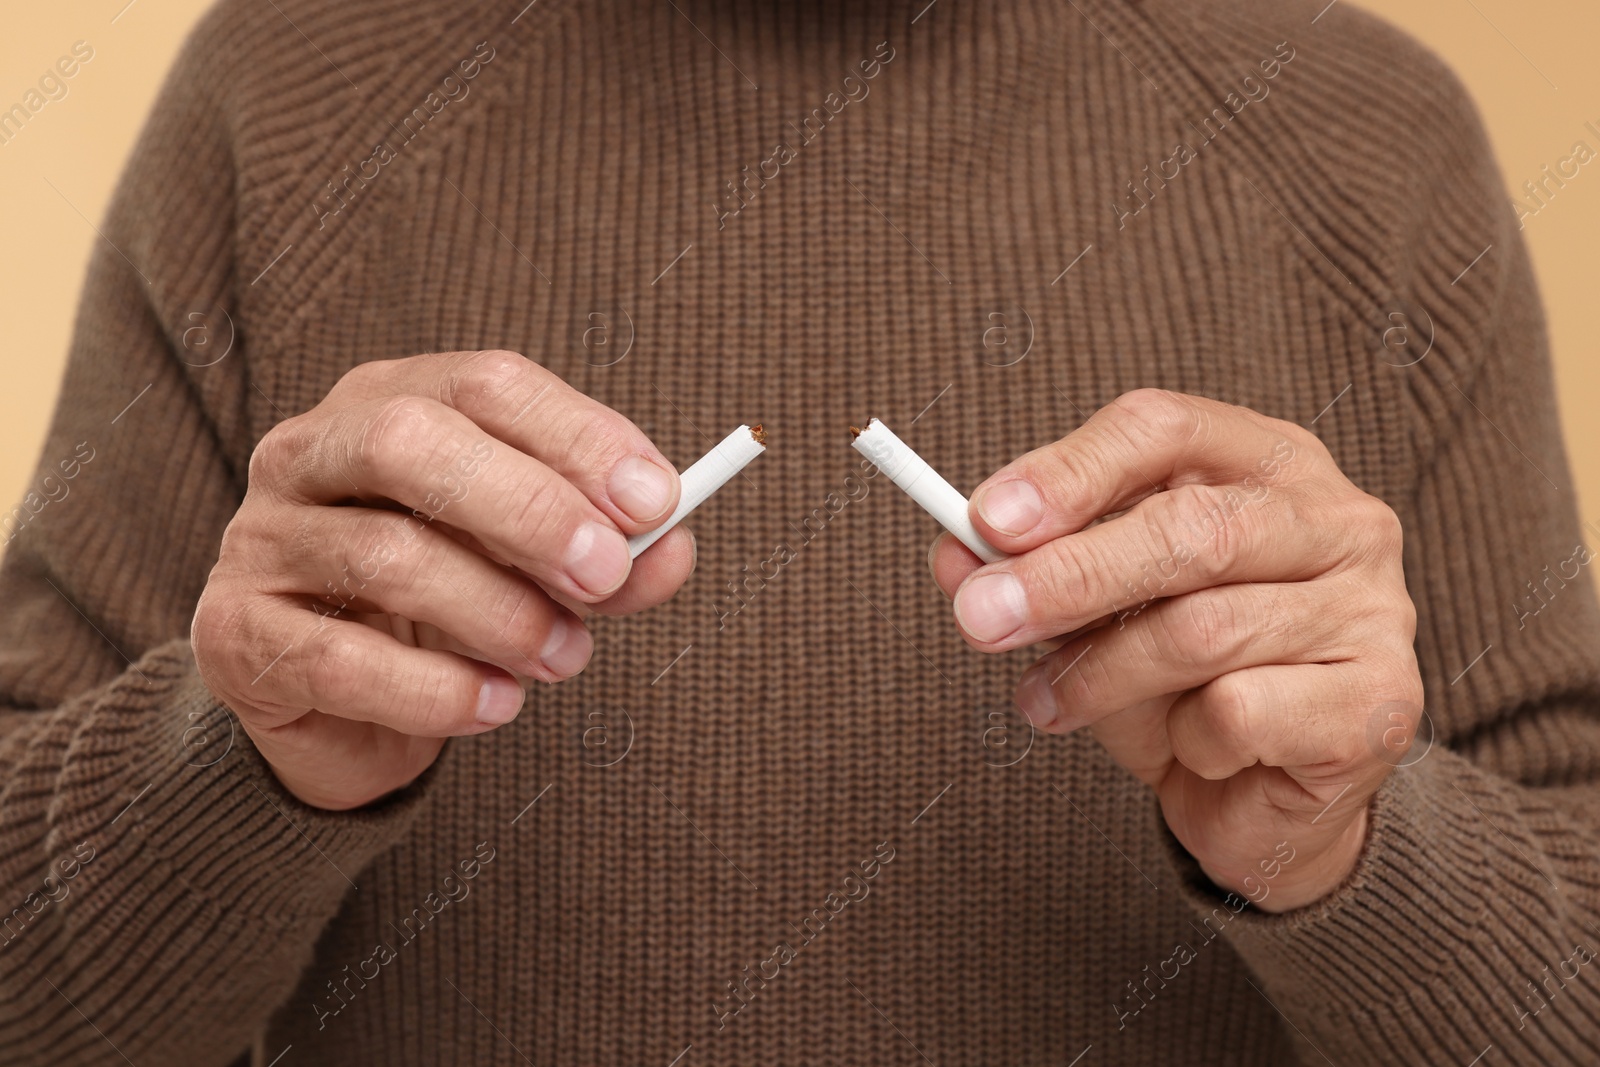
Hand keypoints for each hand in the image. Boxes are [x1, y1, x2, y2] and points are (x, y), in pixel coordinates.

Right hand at [192, 350, 692, 809]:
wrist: (337, 706)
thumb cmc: (451, 607)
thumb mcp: (541, 569)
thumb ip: (611, 555)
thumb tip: (673, 548)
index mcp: (392, 400)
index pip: (487, 384)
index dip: (578, 437)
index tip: (657, 503)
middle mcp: (310, 450)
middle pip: (412, 440)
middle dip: (526, 508)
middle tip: (605, 576)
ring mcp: (262, 538)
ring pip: (386, 555)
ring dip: (499, 615)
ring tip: (565, 658)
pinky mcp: (233, 634)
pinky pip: (340, 661)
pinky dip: (437, 693)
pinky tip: (496, 707)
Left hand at [930, 389, 1422, 911]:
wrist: (1265, 804)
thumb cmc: (1178, 683)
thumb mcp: (1093, 613)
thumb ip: (1032, 572)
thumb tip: (954, 553)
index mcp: (1266, 462)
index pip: (1166, 428)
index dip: (1070, 470)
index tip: (985, 520)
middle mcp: (1337, 519)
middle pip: (1190, 527)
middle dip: (1068, 576)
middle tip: (979, 618)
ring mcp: (1373, 608)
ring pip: (1202, 629)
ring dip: (1101, 675)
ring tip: (1048, 704)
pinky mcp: (1380, 702)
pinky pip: (1241, 711)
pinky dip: (1185, 740)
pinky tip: (1187, 751)